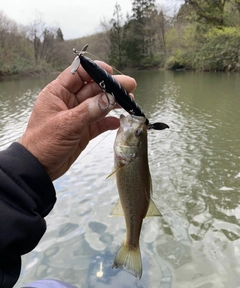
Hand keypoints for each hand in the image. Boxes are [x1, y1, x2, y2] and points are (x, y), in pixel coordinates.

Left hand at [18, 61, 135, 179]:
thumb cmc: (44, 143)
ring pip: (99, 105)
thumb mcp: (66, 125)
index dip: (95, 71)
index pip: (78, 74)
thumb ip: (89, 111)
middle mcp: (69, 102)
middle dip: (111, 87)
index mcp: (58, 93)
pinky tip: (119, 121)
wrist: (39, 168)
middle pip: (93, 89)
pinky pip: (99, 122)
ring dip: (113, 103)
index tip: (112, 72)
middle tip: (130, 86)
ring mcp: (77, 116)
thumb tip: (109, 99)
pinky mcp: (83, 130)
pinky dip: (109, 121)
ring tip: (129, 101)